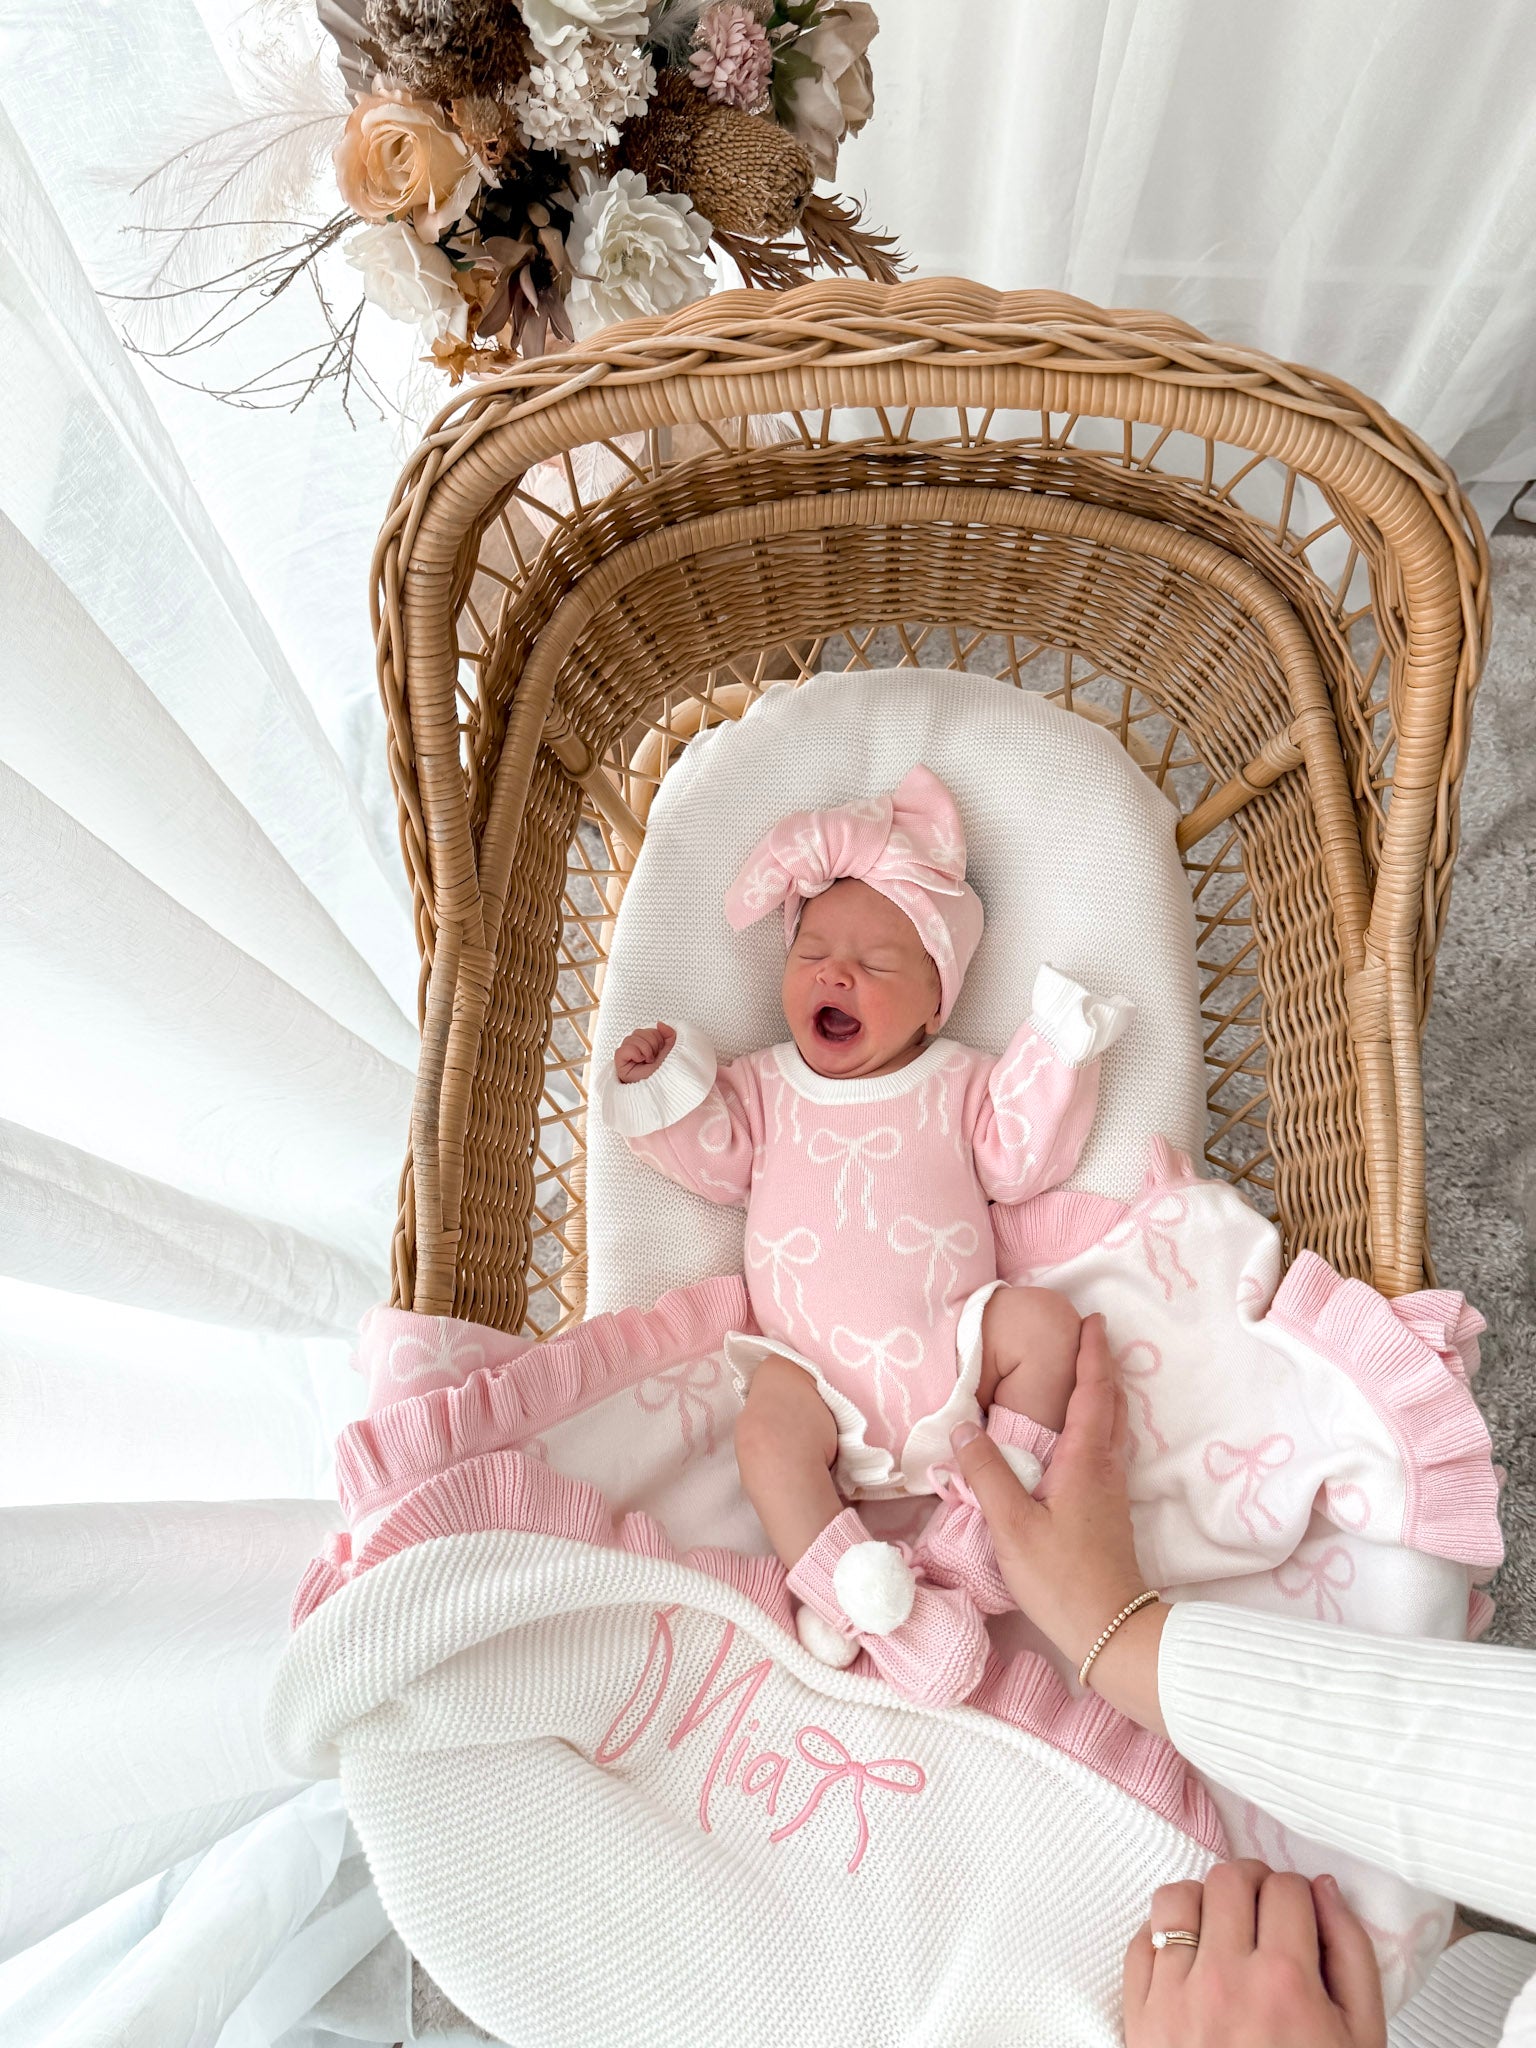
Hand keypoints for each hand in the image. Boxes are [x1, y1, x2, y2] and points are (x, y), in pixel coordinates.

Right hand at [615, 1023, 675, 1082]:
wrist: (668, 1086)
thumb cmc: (670, 1070)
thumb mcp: (673, 1048)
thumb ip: (669, 1034)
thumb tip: (659, 1024)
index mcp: (648, 1048)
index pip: (646, 1031)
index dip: (656, 1036)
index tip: (661, 1050)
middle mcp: (636, 1053)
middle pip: (637, 1032)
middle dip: (651, 1042)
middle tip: (655, 1056)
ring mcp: (628, 1060)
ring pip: (629, 1038)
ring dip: (644, 1048)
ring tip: (649, 1060)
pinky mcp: (621, 1067)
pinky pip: (620, 1051)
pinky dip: (633, 1053)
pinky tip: (641, 1061)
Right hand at [949, 1313, 1155, 1713]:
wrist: (1112, 1630)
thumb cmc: (1062, 1577)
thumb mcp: (1012, 1526)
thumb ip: (986, 1474)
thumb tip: (964, 1427)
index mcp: (1086, 1460)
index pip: (1093, 1392)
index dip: (1092, 1353)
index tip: (1090, 1319)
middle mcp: (1106, 1467)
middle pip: (1110, 1403)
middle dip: (1100, 1365)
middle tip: (1088, 1334)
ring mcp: (1111, 1490)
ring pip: (1112, 1427)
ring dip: (1101, 1394)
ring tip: (1083, 1374)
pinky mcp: (1108, 1511)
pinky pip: (1106, 1449)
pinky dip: (1096, 1424)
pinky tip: (1077, 1437)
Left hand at [1123, 1862, 1385, 2046]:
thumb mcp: (1361, 2038)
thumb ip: (1351, 1954)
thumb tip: (1326, 1891)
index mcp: (1286, 1984)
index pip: (1286, 1888)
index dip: (1298, 1895)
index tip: (1299, 1913)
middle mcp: (1225, 1980)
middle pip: (1230, 1879)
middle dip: (1254, 1886)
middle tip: (1265, 1911)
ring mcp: (1175, 1994)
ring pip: (1177, 1897)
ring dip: (1203, 1902)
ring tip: (1223, 1928)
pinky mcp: (1140, 2013)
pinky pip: (1141, 1940)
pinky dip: (1163, 1937)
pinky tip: (1190, 1957)